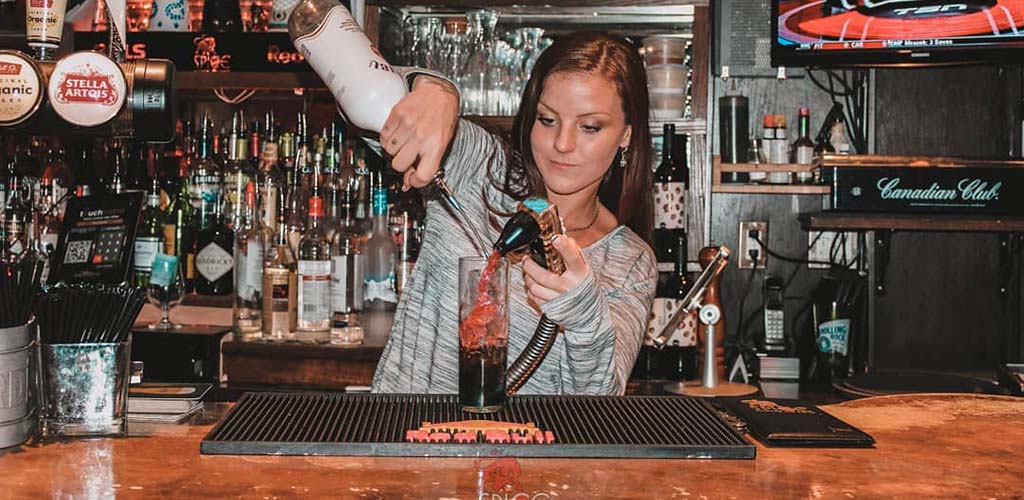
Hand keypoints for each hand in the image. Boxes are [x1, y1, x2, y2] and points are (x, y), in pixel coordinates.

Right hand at [379, 75, 458, 189]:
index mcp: (436, 146)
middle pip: (399, 165)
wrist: (439, 92)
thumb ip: (427, 162)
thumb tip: (408, 181)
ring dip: (394, 149)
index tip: (412, 179)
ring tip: (403, 142)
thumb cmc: (443, 117)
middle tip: (407, 156)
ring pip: (389, 151)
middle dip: (401, 164)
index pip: (422, 176)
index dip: (414, 182)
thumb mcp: (442, 143)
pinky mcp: (397, 114)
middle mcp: (421, 136)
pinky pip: (384, 136)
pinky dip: (387, 138)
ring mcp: (408, 124)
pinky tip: (397, 133)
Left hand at [522, 235, 589, 307]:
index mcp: (579, 272)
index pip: (573, 257)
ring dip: (528, 278)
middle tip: (526, 259)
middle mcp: (569, 286)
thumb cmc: (582, 283)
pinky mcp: (551, 308)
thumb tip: (559, 237)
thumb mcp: (582, 265)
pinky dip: (530, 290)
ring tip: (527, 272)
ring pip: (535, 287)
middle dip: (529, 265)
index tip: (555, 238)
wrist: (587, 308)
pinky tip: (533, 285)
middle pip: (543, 275)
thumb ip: (571, 251)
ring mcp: (559, 298)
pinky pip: (534, 298)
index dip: (564, 247)